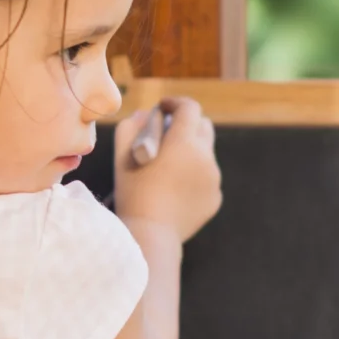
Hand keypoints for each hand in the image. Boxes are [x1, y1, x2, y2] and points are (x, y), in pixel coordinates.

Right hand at [114, 97, 220, 240]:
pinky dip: (194, 177)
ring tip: (168, 168)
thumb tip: (146, 115)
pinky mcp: (215, 198)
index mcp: (184, 142)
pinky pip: (207, 179)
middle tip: (168, 134)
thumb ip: (132, 127)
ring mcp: (214, 179)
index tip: (164, 107)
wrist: (151, 234)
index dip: (175, 103)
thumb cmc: (132, 193)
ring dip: (191, 152)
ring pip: (206, 154)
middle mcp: (205, 157)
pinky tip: (175, 191)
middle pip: (204, 126)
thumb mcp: (122, 155)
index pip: (189, 108)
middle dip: (187, 125)